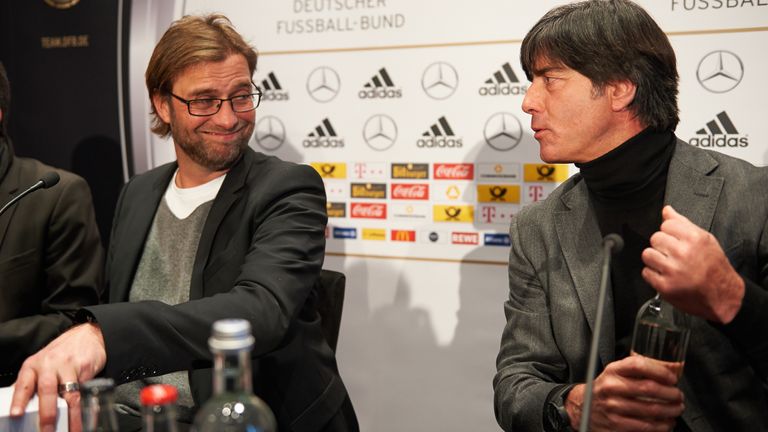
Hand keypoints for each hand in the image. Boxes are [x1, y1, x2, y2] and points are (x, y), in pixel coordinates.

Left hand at [10, 323, 106, 431]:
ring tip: (72, 429)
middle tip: (46, 429)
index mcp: (33, 365)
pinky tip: (86, 418)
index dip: (19, 400)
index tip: (16, 415)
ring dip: (71, 415)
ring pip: (70, 394)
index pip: (23, 384)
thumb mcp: (40, 365)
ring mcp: (69, 366)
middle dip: (47, 412)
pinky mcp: (86, 369)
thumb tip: (18, 409)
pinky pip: (85, 393)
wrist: (88, 336)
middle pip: (47, 390)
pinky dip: (86, 408)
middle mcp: (50, 364)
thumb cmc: (61, 354)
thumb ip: (30, 384)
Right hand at [565, 356, 683, 431]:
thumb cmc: (605, 389)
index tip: (672, 378)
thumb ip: (636, 370)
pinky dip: (661, 426)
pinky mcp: (615, 425)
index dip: (659, 371)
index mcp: (612, 371)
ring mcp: (612, 408)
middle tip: (678, 396)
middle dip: (670, 394)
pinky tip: (666, 423)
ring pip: (650, 410)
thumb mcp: (615, 373)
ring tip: (676, 409)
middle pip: (648, 388)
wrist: (583, 408)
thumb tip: (669, 370)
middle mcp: (610, 388)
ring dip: (670, 411)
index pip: (638, 365)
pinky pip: (645, 427)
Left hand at [641, 205, 743, 322]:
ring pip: (647, 254)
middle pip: (655, 238)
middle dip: (662, 246)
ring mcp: (673, 270)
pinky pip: (646, 272)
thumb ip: (683, 223)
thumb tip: (667, 210)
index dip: (670, 232)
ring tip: (669, 265)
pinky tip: (666, 276)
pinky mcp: (665, 286)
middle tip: (673, 255)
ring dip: (655, 260)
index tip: (676, 240)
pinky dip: (653, 275)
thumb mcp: (705, 240)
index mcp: (694, 239)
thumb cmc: (715, 268)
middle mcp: (683, 253)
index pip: (666, 224)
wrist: (723, 295)